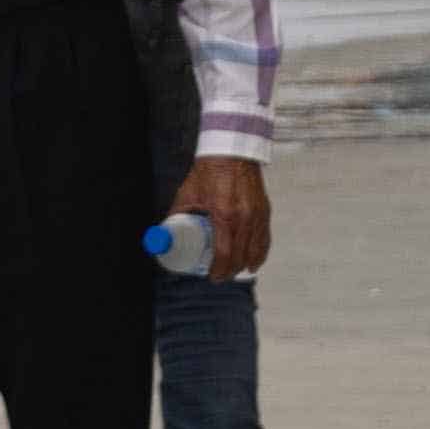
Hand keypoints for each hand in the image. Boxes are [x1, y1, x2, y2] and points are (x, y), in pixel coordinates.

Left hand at [173, 154, 274, 280]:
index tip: (212, 276)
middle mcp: (244, 217)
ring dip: (245, 264)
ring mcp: (256, 215)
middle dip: (230, 271)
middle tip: (220, 276)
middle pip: (240, 256)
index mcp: (223, 214)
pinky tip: (254, 260)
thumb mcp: (188, 193)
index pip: (224, 253)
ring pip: (255, 249)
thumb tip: (165, 232)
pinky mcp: (264, 210)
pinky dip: (260, 252)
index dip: (219, 270)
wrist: (231, 152)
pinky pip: (265, 238)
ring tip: (235, 271)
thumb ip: (177, 214)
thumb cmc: (209, 170)